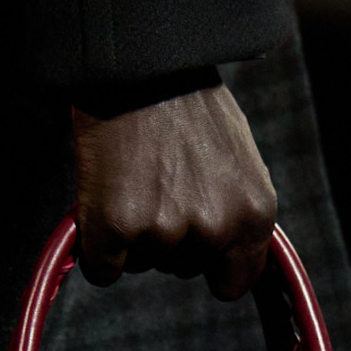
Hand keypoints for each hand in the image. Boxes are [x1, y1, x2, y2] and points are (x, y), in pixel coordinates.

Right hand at [72, 82, 276, 300]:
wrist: (140, 66)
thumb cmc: (189, 105)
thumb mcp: (239, 162)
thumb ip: (237, 212)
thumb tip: (230, 252)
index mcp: (254, 214)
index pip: (234, 283)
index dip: (211, 269)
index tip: (196, 253)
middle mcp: (214, 228)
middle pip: (182, 270)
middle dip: (168, 241)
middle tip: (157, 186)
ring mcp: (164, 231)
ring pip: (142, 265)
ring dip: (133, 237)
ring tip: (133, 180)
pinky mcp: (116, 228)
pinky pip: (102, 269)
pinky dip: (96, 247)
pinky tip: (101, 206)